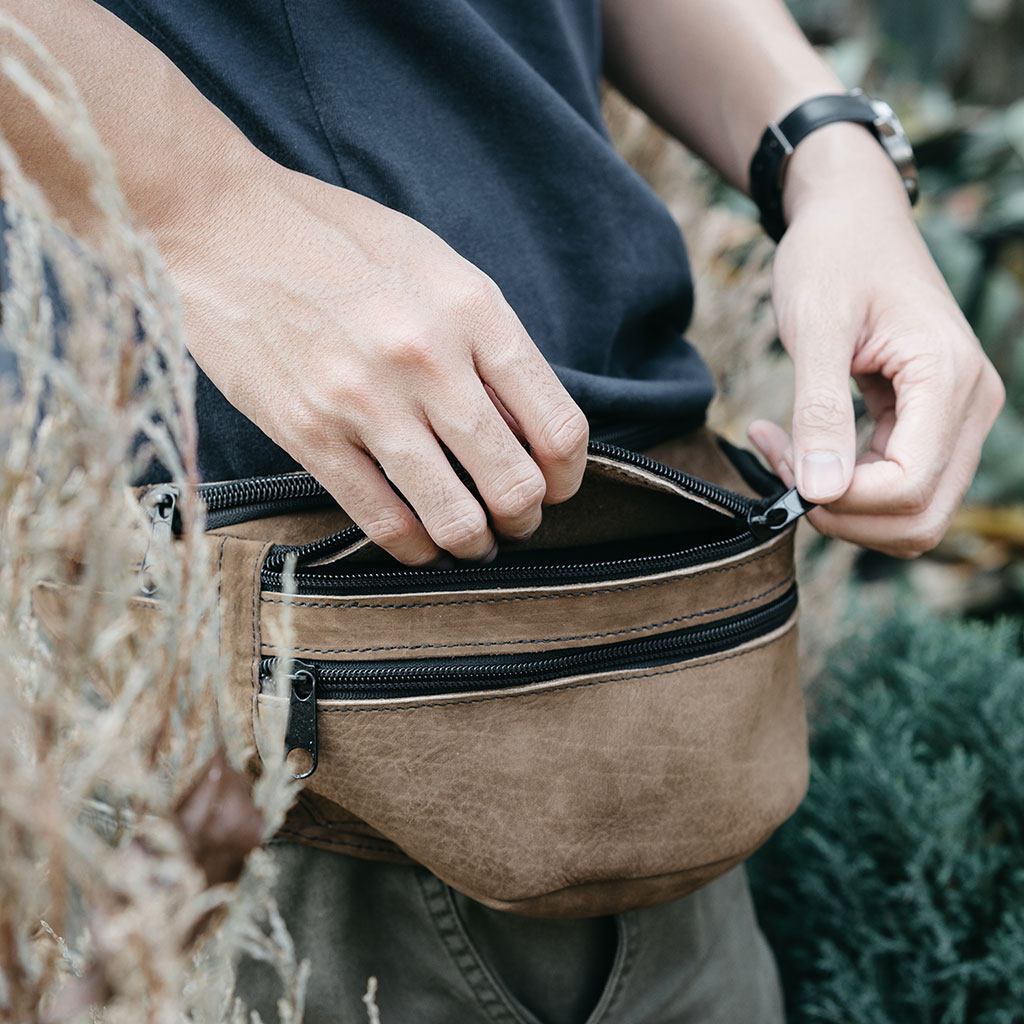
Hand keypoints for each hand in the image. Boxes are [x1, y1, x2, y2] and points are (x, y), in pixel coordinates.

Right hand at [160, 156, 588, 564]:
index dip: (569, 476)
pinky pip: (383, 522)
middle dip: (526, 517)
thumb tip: (525, 424)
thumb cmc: (338, 239)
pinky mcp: (309, 434)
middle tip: (515, 520)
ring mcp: (366, 402)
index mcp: (473, 310)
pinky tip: (419, 544)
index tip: (557, 485)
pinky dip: (413, 548)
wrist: (221, 224)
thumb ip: (487, 341)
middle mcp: (429, 359)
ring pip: (455, 518)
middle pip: (515, 484)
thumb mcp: (436, 265)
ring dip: (475, 544)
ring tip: (472, 540)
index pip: (557, 427)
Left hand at [747, 125, 1004, 557]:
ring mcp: (955, 416)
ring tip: (783, 450)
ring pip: (910, 511)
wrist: (852, 215)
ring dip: (842, 503)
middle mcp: (969, 405)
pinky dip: (843, 482)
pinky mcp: (929, 420)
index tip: (784, 466)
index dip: (843, 500)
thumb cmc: (833, 255)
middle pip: (920, 516)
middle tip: (782, 468)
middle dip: (844, 513)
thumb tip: (818, 492)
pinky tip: (794, 445)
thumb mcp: (815, 327)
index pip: (910, 487)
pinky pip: (894, 482)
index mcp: (949, 378)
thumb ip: (820, 411)